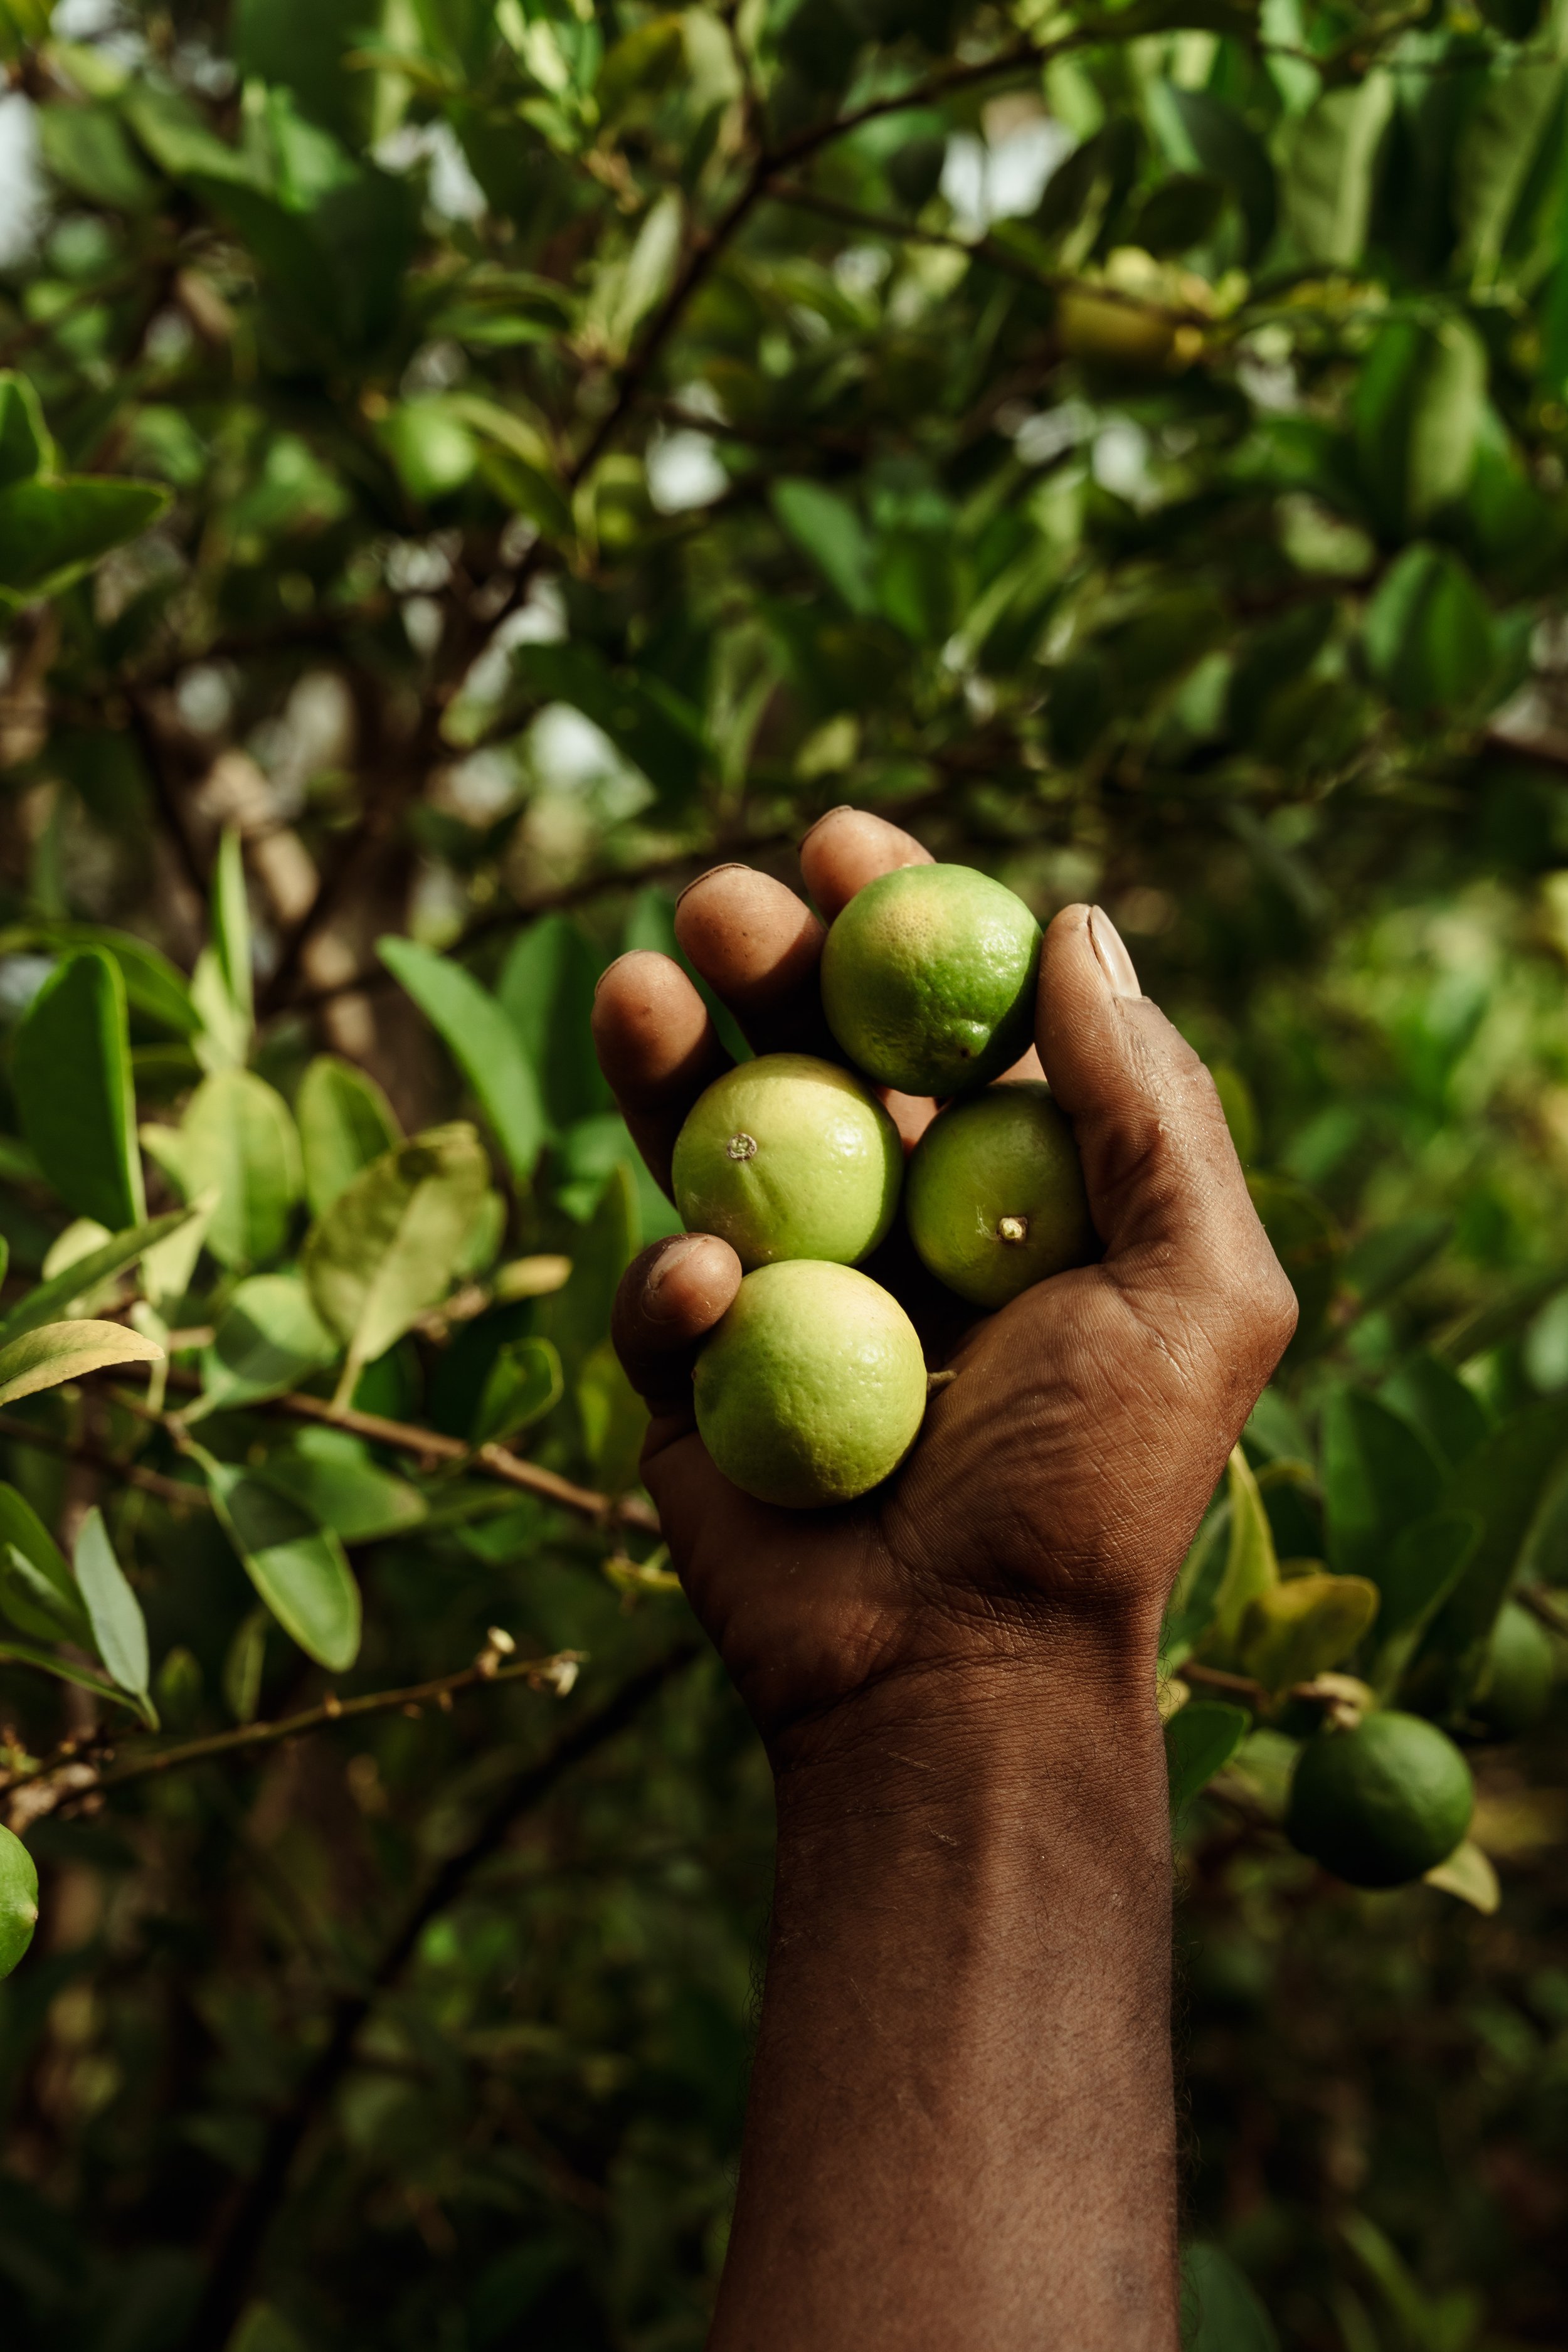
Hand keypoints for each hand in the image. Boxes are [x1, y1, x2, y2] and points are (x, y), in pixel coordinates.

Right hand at [593, 809, 1295, 1762]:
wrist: (966, 1668)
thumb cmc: (1096, 1481)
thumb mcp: (1194, 1284)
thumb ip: (1149, 1104)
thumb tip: (1083, 922)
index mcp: (1012, 1196)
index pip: (943, 1023)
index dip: (894, 921)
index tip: (844, 842)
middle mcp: (895, 1229)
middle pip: (809, 1055)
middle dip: (761, 964)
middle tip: (726, 907)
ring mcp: (786, 1303)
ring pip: (705, 1147)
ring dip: (664, 1059)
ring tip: (643, 991)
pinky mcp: (695, 1388)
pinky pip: (662, 1302)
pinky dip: (677, 1280)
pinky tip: (711, 1287)